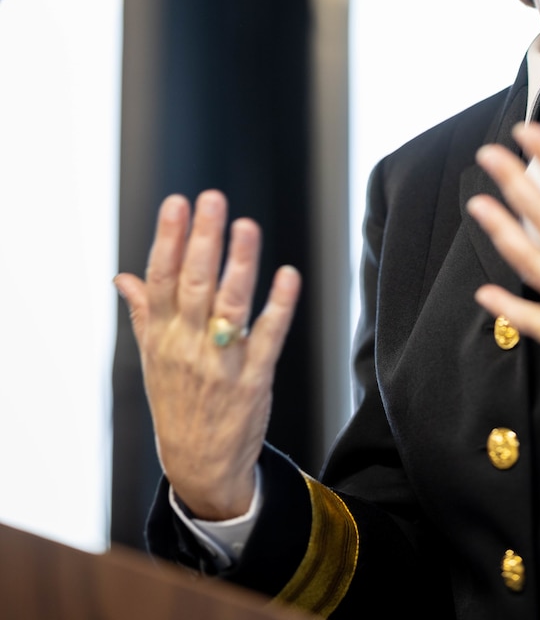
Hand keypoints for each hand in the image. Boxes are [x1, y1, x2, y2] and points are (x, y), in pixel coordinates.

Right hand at [115, 190, 300, 519]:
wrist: (199, 467)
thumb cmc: (177, 403)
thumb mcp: (151, 360)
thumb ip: (143, 313)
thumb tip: (123, 277)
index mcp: (161, 337)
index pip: (161, 280)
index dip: (167, 240)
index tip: (176, 203)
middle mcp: (187, 347)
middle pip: (194, 286)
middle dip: (202, 240)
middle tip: (211, 200)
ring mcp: (221, 363)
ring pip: (230, 307)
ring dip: (240, 265)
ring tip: (246, 226)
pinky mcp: (254, 379)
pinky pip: (267, 338)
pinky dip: (279, 307)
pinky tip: (288, 277)